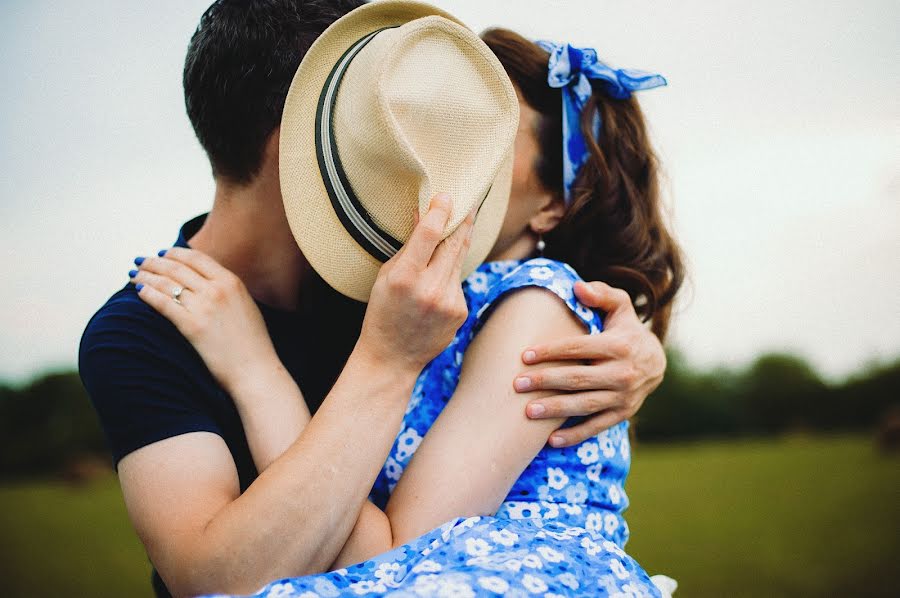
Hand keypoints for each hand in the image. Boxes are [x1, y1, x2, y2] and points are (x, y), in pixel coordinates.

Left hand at [128, 248, 280, 394]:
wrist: (256, 370)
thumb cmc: (253, 343)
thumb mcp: (246, 306)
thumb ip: (227, 291)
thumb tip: (206, 282)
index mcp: (232, 282)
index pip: (197, 258)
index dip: (175, 253)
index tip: (162, 253)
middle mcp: (217, 290)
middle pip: (177, 268)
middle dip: (154, 262)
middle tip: (140, 261)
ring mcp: (204, 307)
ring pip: (167, 283)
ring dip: (147, 276)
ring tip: (134, 275)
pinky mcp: (192, 326)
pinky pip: (164, 304)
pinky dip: (148, 294)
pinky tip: (139, 291)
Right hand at [356, 193, 473, 374]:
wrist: (392, 358)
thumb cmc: (383, 312)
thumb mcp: (386, 275)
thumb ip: (408, 247)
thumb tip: (425, 215)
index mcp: (405, 277)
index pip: (430, 234)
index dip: (441, 211)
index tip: (446, 196)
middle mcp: (430, 288)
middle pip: (454, 243)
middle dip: (463, 219)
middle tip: (471, 201)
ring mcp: (449, 301)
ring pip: (459, 260)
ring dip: (459, 243)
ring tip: (461, 224)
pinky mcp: (461, 311)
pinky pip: (458, 281)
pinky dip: (450, 274)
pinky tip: (437, 281)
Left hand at [513, 281, 665, 446]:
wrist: (657, 362)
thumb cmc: (626, 330)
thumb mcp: (620, 307)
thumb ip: (601, 294)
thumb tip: (578, 287)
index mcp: (618, 345)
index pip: (578, 348)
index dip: (551, 351)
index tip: (524, 355)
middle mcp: (623, 372)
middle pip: (578, 378)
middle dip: (546, 381)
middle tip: (517, 384)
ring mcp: (623, 396)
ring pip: (585, 405)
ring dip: (556, 410)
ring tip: (528, 412)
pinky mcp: (623, 414)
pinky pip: (596, 426)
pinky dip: (575, 434)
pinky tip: (551, 440)